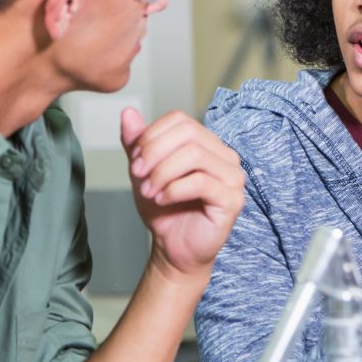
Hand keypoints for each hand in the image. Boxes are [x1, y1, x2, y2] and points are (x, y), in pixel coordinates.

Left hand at [123, 109, 246, 284]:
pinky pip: (201, 182)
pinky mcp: (232, 200)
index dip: (152, 136)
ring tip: (149, 191)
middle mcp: (225, 156)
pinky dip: (174, 189)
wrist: (174, 249)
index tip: (135, 161)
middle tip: (137, 175)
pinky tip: (163, 200)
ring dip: (162, 173)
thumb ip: (136, 143)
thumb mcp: (143, 172)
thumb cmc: (164, 210)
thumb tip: (128, 112)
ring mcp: (233, 177)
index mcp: (207, 145)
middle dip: (154, 152)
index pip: (180, 121)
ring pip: (194, 155)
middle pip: (188, 134)